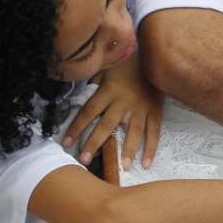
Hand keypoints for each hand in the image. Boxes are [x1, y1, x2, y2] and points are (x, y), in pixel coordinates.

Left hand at [63, 53, 162, 169]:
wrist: (154, 55)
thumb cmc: (126, 62)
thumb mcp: (106, 66)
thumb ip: (94, 81)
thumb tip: (80, 94)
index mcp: (109, 90)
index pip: (88, 112)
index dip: (76, 128)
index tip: (66, 143)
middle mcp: (124, 102)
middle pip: (106, 125)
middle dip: (94, 144)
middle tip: (85, 161)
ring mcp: (141, 108)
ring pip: (133, 132)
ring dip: (127, 150)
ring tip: (122, 168)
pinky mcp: (155, 110)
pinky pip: (154, 131)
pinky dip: (151, 147)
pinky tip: (147, 163)